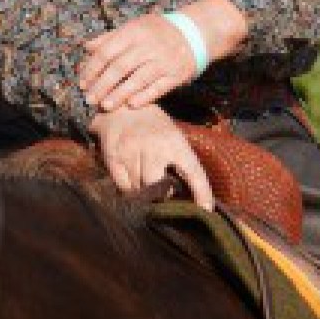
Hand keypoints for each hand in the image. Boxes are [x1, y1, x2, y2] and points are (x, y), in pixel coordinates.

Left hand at [78, 10, 205, 113]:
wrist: (194, 33)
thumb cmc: (157, 32)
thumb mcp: (135, 27)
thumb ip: (110, 38)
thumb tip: (87, 47)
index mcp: (134, 31)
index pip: (107, 51)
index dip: (93, 69)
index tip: (83, 83)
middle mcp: (149, 45)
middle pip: (120, 67)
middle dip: (102, 85)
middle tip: (90, 99)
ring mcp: (164, 60)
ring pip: (138, 79)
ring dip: (119, 95)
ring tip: (105, 106)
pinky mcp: (176, 74)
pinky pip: (158, 88)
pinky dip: (144, 97)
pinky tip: (130, 105)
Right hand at [90, 102, 214, 209]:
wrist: (119, 107)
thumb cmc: (152, 125)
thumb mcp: (173, 135)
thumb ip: (181, 161)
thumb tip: (190, 193)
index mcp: (175, 142)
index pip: (194, 172)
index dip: (202, 193)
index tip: (206, 211)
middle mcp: (154, 148)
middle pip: (157, 187)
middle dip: (159, 194)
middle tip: (160, 191)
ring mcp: (131, 152)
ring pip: (138, 189)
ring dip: (142, 190)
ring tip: (142, 176)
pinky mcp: (113, 157)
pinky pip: (122, 186)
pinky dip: (128, 187)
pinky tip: (130, 175)